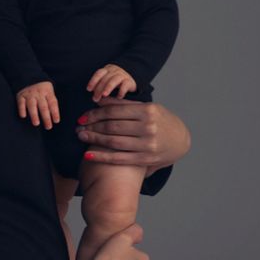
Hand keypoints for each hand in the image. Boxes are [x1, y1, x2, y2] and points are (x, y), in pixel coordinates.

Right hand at [16, 81, 59, 128]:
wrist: (29, 77)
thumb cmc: (42, 91)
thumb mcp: (49, 93)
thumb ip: (50, 104)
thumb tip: (53, 119)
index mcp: (48, 92)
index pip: (52, 103)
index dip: (55, 112)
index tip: (56, 121)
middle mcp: (39, 93)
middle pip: (43, 106)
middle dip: (46, 117)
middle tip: (48, 127)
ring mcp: (29, 94)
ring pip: (32, 105)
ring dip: (34, 114)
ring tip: (36, 124)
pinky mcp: (21, 95)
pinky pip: (21, 103)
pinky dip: (22, 109)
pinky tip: (23, 116)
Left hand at [76, 99, 190, 173]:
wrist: (181, 141)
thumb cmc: (161, 121)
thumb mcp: (147, 108)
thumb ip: (124, 105)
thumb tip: (99, 100)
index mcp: (148, 111)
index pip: (115, 111)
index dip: (95, 113)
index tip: (83, 116)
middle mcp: (148, 127)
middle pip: (112, 126)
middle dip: (92, 126)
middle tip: (78, 126)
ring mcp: (147, 144)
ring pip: (113, 141)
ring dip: (94, 139)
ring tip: (81, 136)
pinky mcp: (145, 159)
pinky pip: (118, 158)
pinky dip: (102, 156)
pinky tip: (88, 154)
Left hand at [86, 64, 136, 102]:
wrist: (131, 78)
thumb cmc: (115, 81)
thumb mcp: (107, 81)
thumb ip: (100, 87)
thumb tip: (94, 97)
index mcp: (107, 70)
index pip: (99, 73)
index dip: (93, 81)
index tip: (89, 89)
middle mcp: (115, 71)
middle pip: (105, 79)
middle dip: (99, 89)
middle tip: (95, 98)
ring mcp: (123, 75)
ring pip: (114, 80)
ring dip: (108, 88)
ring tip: (104, 95)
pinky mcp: (130, 81)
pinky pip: (125, 85)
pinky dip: (121, 91)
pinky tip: (118, 97)